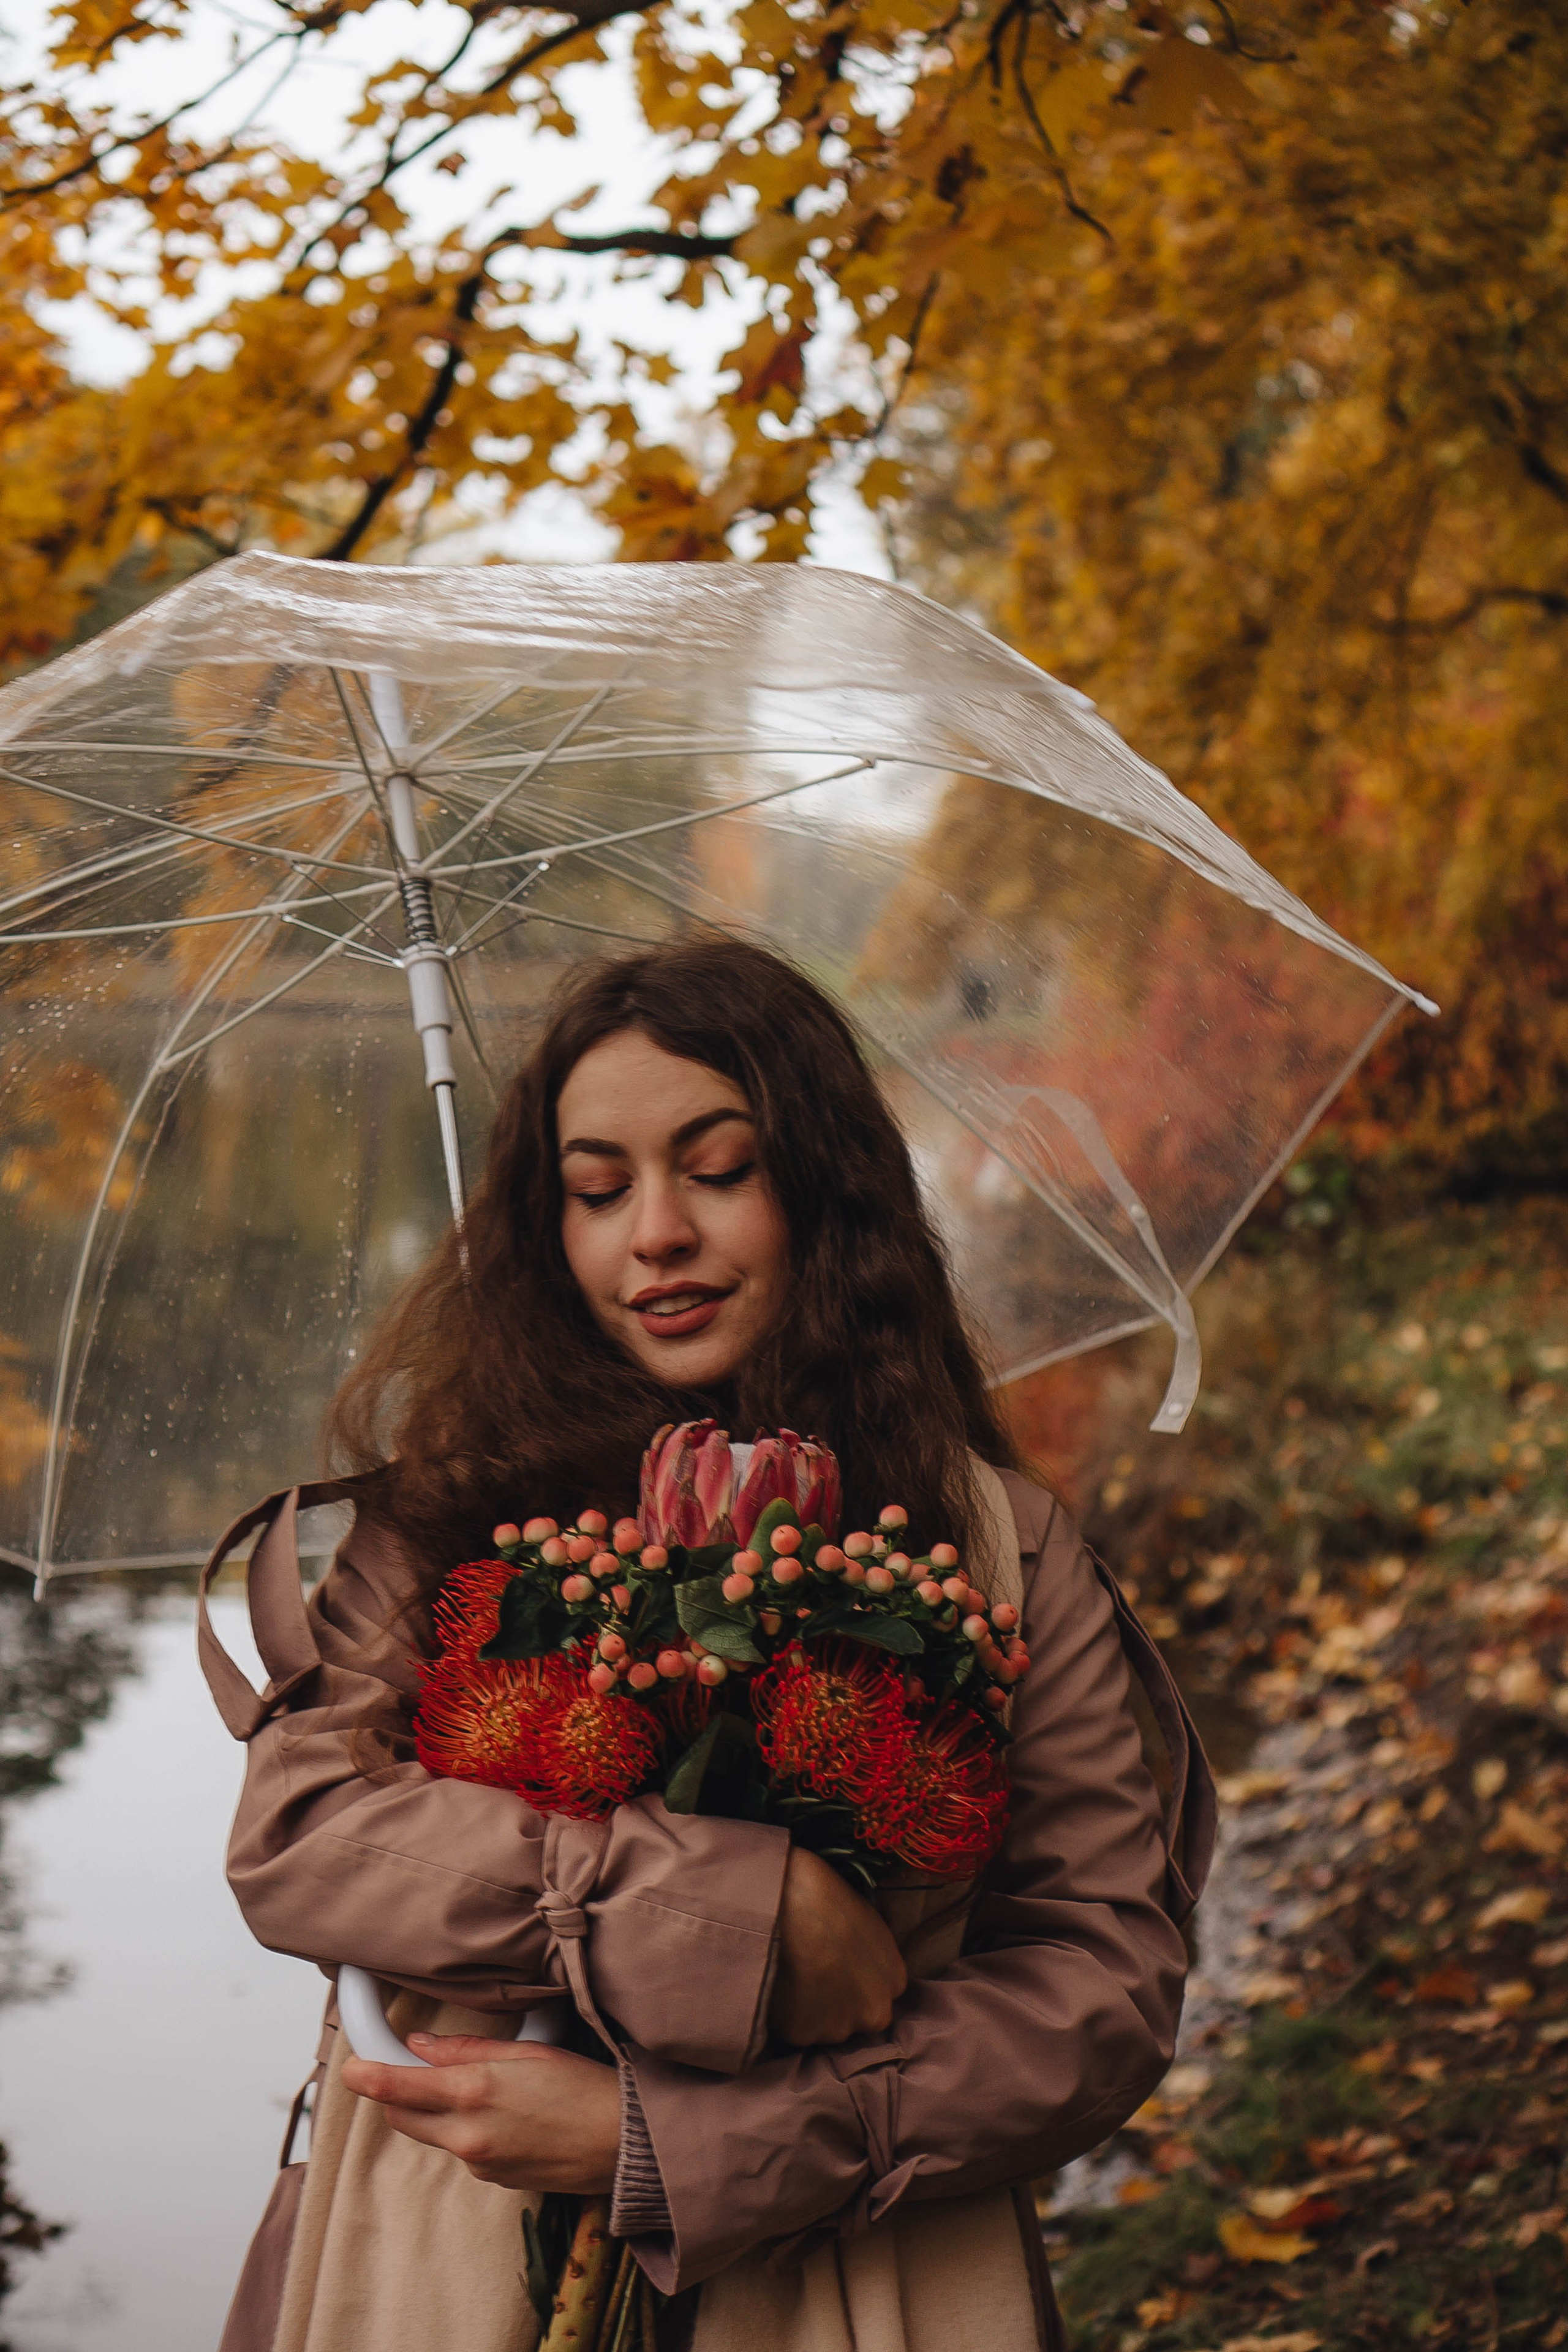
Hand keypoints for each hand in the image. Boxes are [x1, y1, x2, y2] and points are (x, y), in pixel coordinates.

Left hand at [340, 2035, 620, 2192]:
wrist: (625, 2145)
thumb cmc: (584, 2087)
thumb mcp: (527, 2053)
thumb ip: (467, 2049)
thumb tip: (421, 2045)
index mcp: (474, 2094)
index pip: (399, 2089)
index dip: (367, 2078)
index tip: (350, 2071)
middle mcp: (468, 2136)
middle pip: (405, 2118)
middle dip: (401, 2095)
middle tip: (422, 2069)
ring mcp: (480, 2164)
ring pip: (436, 2134)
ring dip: (441, 2113)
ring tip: (489, 2089)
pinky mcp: (495, 2181)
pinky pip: (465, 2151)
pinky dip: (471, 2132)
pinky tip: (511, 2116)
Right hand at [769, 1845, 906, 2046]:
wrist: (792, 1905)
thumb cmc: (829, 1900)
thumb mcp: (870, 1922)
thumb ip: (872, 1955)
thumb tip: (856, 1961)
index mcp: (894, 1982)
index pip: (876, 1994)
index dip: (852, 1983)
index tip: (834, 1969)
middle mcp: (874, 2013)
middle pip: (854, 2018)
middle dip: (835, 2005)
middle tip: (811, 1976)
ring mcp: (839, 2028)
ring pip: (822, 2027)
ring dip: (808, 2011)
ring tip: (791, 1977)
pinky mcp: (802, 2035)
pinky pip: (791, 2029)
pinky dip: (783, 2013)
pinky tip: (777, 1984)